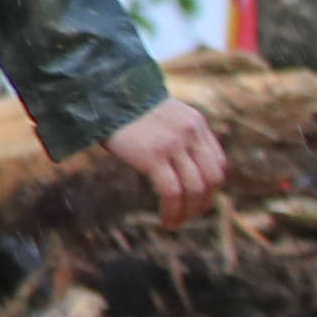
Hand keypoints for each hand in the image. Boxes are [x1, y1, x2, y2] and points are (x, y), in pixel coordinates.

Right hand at [107, 96, 228, 227]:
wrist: (99, 93)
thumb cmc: (121, 108)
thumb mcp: (159, 116)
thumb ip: (175, 135)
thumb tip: (178, 166)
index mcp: (195, 123)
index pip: (217, 163)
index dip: (211, 186)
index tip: (197, 199)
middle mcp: (190, 133)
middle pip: (211, 178)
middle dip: (203, 203)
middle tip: (188, 216)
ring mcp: (173, 144)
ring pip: (194, 188)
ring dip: (188, 212)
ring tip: (175, 222)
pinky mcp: (153, 155)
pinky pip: (172, 192)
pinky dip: (172, 210)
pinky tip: (166, 219)